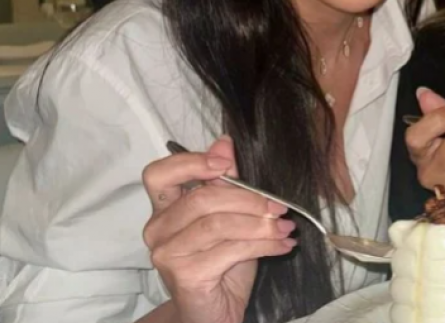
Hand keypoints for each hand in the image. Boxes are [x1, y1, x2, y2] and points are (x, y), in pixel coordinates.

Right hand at [141, 136, 296, 322]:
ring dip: (260, 224)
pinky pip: (229, 250)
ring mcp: (167, 254)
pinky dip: (263, 244)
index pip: (159, 174)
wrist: (216, 313)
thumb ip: (225, 182)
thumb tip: (225, 142)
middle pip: (201, 198)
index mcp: (163, 208)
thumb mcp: (229, 216)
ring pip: (218, 224)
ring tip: (286, 228)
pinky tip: (282, 245)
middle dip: (248, 198)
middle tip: (279, 206)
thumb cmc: (222, 262)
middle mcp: (157, 229)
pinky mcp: (184, 275)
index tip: (226, 164)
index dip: (191, 162)